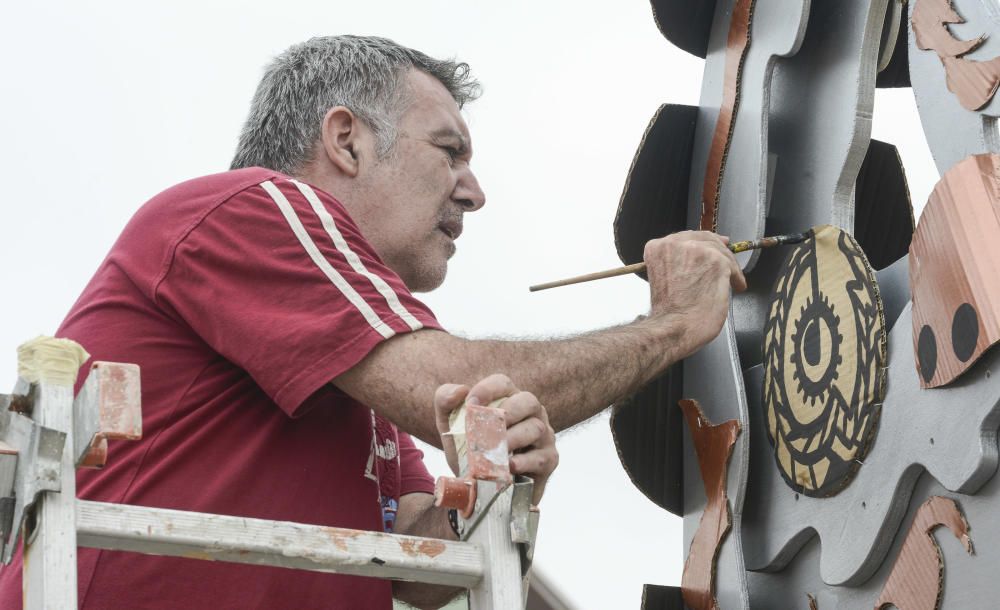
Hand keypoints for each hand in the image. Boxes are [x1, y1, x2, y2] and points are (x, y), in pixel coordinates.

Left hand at [434, 374, 557, 504]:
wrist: (480, 486)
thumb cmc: (469, 448)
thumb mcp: (450, 425)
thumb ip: (445, 401)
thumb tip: (460, 390)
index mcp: (508, 399)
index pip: (503, 383)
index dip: (488, 389)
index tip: (470, 403)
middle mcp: (530, 413)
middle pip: (529, 401)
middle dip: (509, 412)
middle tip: (490, 427)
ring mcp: (543, 436)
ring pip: (536, 429)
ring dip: (513, 439)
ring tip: (495, 451)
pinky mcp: (548, 460)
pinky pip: (541, 457)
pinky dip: (524, 462)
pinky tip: (508, 467)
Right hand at [643, 231, 745, 357]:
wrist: (675, 326)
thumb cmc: (668, 312)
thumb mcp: (662, 277)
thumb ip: (674, 263)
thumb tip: (697, 260)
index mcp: (657, 248)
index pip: (683, 238)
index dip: (699, 243)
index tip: (709, 247)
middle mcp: (675, 243)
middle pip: (703, 238)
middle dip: (716, 248)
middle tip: (726, 256)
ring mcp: (697, 250)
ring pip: (720, 250)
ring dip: (728, 266)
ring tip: (732, 280)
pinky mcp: (716, 261)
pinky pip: (732, 265)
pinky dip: (736, 277)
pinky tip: (736, 286)